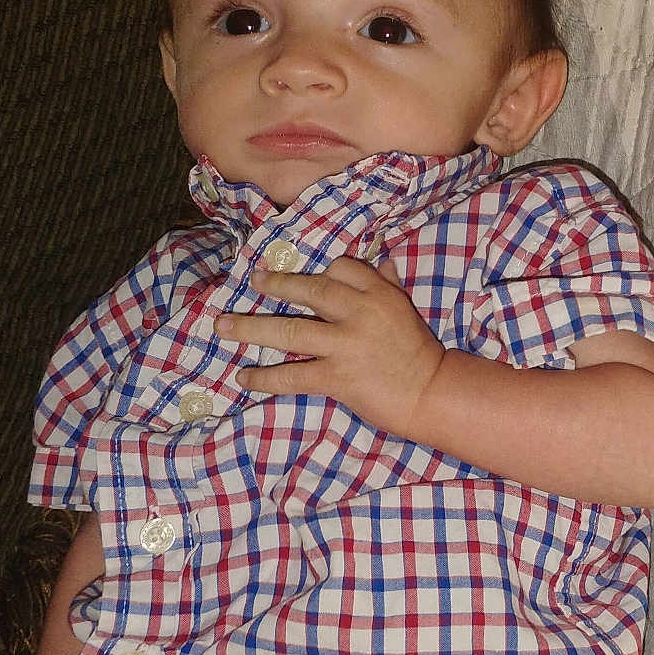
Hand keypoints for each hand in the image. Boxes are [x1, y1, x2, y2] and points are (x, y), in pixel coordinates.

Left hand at [216, 258, 446, 438]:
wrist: (431, 393)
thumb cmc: (419, 352)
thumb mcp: (407, 310)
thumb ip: (390, 285)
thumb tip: (384, 261)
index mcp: (378, 294)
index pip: (341, 268)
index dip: (320, 270)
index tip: (302, 276)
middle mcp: (359, 312)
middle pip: (310, 290)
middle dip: (277, 284)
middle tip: (252, 280)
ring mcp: (345, 345)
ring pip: (290, 330)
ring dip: (251, 328)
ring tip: (222, 326)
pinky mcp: (336, 376)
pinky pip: (292, 375)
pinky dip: (264, 378)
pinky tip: (243, 378)